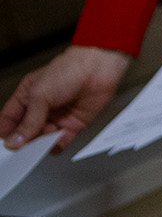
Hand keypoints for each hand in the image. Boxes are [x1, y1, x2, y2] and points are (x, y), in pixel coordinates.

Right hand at [2, 45, 132, 152]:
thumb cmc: (68, 70)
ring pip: (42, 140)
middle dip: (24, 142)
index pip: (9, 120)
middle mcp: (40, 109)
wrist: (98, 67)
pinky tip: (55, 144)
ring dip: (41, 145)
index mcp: (26, 97)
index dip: (6, 133)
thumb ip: (28, 121)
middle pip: (25, 134)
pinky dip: (57, 146)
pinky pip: (61, 141)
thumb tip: (14, 140)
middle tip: (23, 149)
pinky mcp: (73, 124)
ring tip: (41, 145)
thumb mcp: (40, 95)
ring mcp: (56, 118)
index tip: (6, 144)